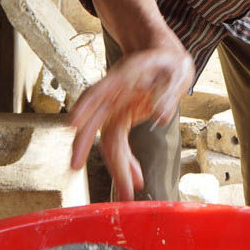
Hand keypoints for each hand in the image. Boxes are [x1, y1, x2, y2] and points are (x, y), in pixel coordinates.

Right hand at [69, 47, 193, 200]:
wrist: (163, 55)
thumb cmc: (169, 61)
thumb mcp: (178, 71)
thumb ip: (169, 93)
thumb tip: (160, 118)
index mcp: (123, 77)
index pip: (98, 92)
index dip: (84, 107)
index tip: (72, 124)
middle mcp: (113, 94)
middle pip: (95, 121)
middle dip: (83, 145)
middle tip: (73, 167)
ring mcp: (115, 108)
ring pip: (108, 140)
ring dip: (115, 166)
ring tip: (126, 194)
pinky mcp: (122, 119)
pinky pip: (119, 144)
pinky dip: (126, 162)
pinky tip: (135, 179)